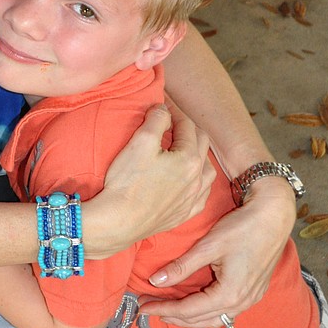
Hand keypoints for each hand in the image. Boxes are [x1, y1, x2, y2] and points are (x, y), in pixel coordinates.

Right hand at [93, 102, 213, 252]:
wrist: (118, 221)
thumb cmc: (127, 182)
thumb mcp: (140, 142)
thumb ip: (156, 120)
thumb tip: (163, 109)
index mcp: (189, 158)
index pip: (187, 126)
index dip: (175, 111)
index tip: (164, 105)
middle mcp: (197, 178)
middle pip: (202, 144)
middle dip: (189, 129)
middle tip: (172, 122)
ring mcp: (193, 199)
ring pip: (208, 170)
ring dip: (199, 155)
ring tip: (185, 149)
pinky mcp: (185, 214)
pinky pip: (203, 194)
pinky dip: (199, 181)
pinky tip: (191, 180)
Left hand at [141, 176, 295, 327]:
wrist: (274, 216)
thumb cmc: (243, 227)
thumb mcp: (208, 246)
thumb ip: (182, 267)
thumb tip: (155, 282)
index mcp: (230, 294)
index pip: (189, 310)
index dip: (163, 309)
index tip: (143, 307)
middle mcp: (242, 303)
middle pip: (201, 319)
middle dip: (173, 316)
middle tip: (148, 309)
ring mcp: (250, 299)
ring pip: (215, 320)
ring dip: (190, 318)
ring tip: (167, 311)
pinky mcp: (254, 292)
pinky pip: (227, 313)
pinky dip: (207, 314)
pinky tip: (196, 309)